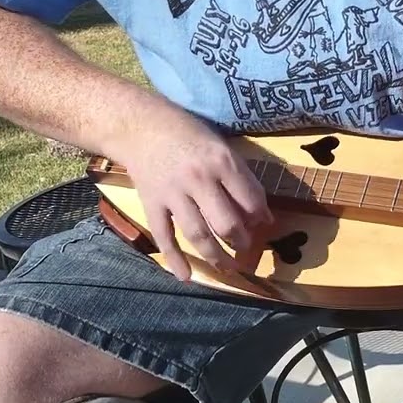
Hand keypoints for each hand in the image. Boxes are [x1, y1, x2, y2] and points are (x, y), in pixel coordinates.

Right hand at [118, 110, 273, 281]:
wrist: (139, 126)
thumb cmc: (187, 133)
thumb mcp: (221, 146)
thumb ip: (242, 179)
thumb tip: (263, 215)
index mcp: (221, 162)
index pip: (250, 201)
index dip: (260, 218)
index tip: (262, 226)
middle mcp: (198, 180)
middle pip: (227, 224)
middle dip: (241, 242)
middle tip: (245, 248)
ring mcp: (173, 194)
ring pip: (198, 235)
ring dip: (217, 256)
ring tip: (229, 267)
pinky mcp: (152, 204)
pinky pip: (164, 237)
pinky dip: (175, 259)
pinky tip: (187, 276)